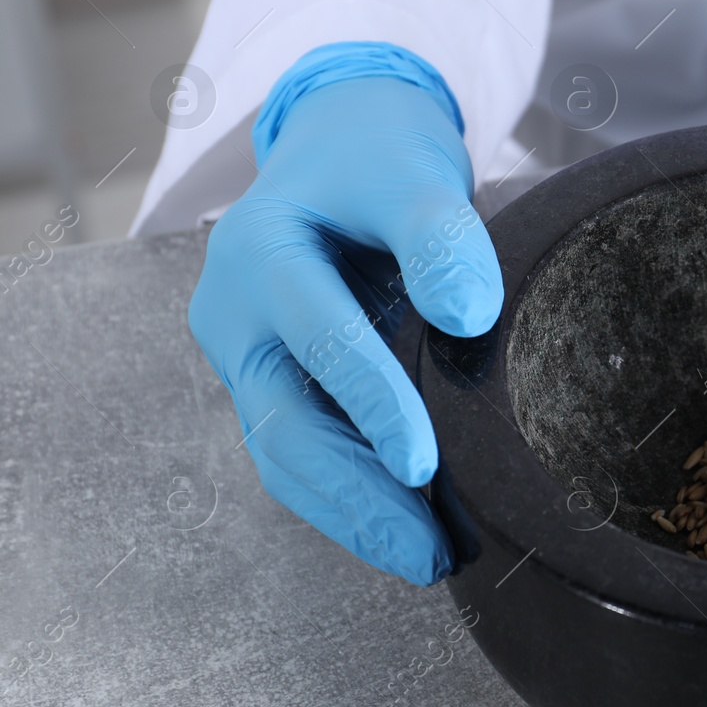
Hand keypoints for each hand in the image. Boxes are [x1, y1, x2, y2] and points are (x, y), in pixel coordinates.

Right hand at [190, 66, 501, 584]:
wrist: (344, 147)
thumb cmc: (379, 161)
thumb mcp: (411, 173)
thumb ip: (440, 236)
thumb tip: (471, 315)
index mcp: (258, 256)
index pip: (320, 341)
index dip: (374, 405)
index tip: (427, 464)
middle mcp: (235, 314)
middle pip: (284, 423)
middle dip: (355, 496)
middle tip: (426, 553)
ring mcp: (248, 356)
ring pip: (285, 453)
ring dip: (351, 513)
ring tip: (424, 559)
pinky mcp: (274, 383)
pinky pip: (302, 450)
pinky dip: (348, 494)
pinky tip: (405, 528)